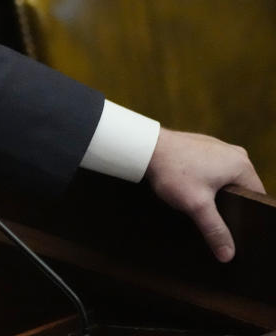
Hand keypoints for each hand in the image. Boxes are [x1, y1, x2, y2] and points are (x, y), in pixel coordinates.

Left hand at [146, 128, 264, 261]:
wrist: (145, 147)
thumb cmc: (173, 171)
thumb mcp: (197, 205)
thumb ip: (215, 230)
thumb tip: (228, 255)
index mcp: (242, 165)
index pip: (257, 197)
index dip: (249, 216)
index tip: (238, 231)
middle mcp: (235, 153)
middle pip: (242, 189)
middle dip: (232, 206)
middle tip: (220, 223)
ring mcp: (218, 148)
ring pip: (226, 180)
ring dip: (217, 194)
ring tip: (205, 209)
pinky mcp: (202, 148)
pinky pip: (213, 170)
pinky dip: (207, 182)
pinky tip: (194, 193)